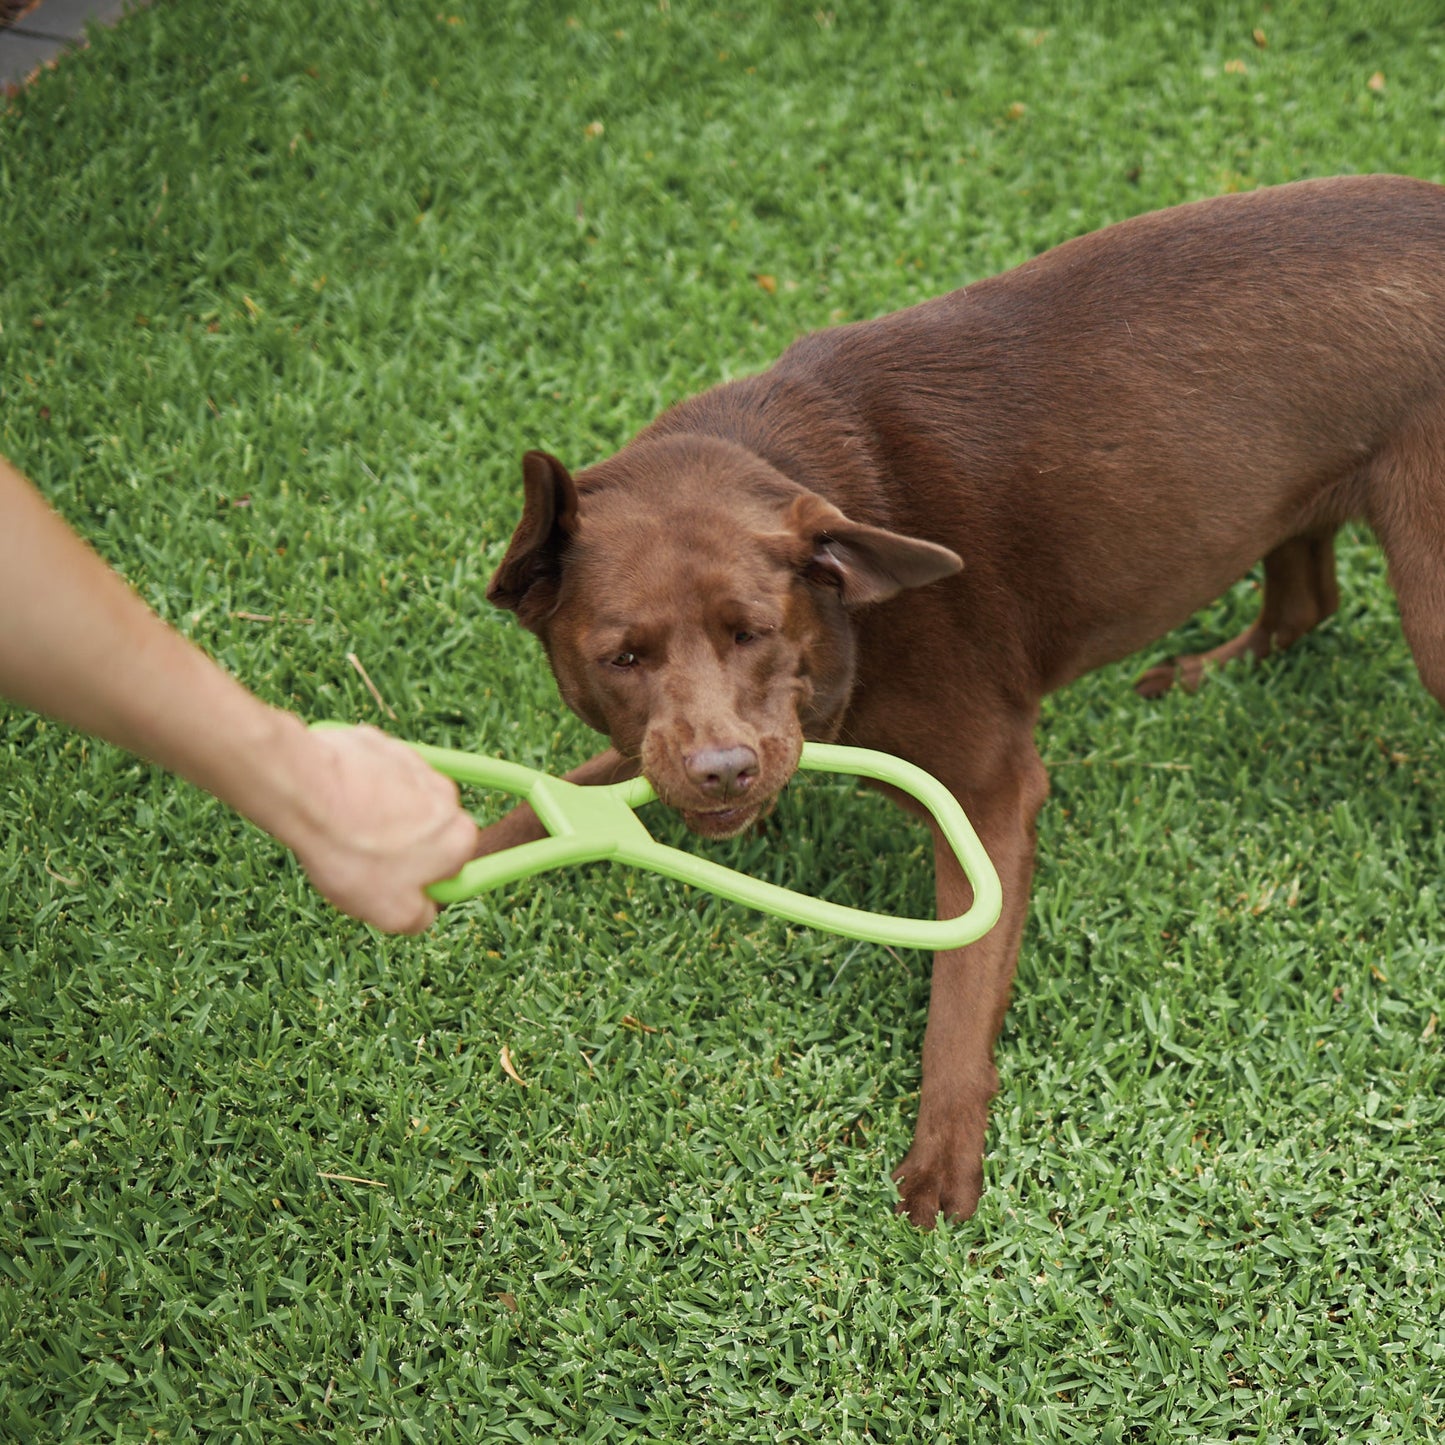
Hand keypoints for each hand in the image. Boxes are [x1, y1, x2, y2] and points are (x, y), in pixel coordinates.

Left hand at [273, 723, 481, 933]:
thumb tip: (425, 911)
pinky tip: (332, 802)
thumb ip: (421, 917)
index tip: (392, 884)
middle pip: (427, 830)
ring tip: (341, 830)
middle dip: (400, 845)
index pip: (453, 866)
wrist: (307, 792)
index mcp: (458, 839)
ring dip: (377, 815)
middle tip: (361, 861)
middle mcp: (447, 797)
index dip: (421, 879)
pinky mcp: (383, 745)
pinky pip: (374, 774)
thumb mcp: (391, 913)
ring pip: (400, 800)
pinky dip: (357, 787)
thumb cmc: (352, 853)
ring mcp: (414, 765)